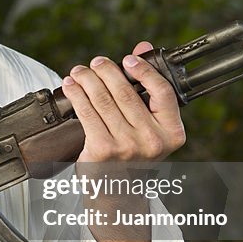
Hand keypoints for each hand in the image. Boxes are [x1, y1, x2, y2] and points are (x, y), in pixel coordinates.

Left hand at [61, 42, 185, 163]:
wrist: (118, 193)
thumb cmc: (134, 156)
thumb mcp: (149, 127)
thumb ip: (147, 89)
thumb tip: (141, 48)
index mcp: (171, 132)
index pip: (162, 92)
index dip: (144, 70)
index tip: (128, 59)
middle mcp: (152, 140)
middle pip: (126, 93)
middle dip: (107, 71)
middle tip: (96, 62)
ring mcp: (127, 146)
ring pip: (103, 100)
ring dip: (87, 79)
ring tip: (79, 72)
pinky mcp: (102, 150)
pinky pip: (86, 113)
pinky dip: (76, 95)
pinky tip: (70, 87)